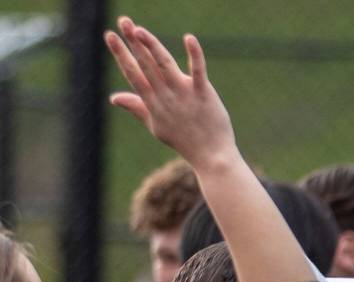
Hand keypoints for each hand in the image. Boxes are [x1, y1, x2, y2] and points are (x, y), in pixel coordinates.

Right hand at [105, 17, 236, 172]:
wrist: (211, 156)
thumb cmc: (184, 141)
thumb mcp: (155, 125)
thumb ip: (136, 108)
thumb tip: (114, 97)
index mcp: (153, 103)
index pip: (132, 73)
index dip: (121, 54)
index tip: (110, 35)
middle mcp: (165, 96)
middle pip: (145, 65)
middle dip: (132, 42)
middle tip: (123, 21)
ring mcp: (184, 94)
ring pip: (164, 64)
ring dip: (152, 45)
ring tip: (139, 29)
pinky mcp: (204, 94)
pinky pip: (198, 71)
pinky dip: (195, 54)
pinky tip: (190, 38)